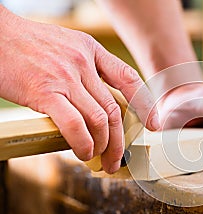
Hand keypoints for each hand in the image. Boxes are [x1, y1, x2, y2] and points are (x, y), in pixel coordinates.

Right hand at [0, 7, 158, 172]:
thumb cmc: (28, 45)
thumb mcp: (68, 46)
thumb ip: (87, 69)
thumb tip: (100, 101)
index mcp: (92, 50)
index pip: (129, 79)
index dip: (145, 105)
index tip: (154, 124)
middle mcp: (84, 63)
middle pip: (114, 110)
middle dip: (119, 141)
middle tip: (117, 159)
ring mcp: (66, 77)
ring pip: (99, 120)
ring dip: (103, 146)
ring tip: (98, 159)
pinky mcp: (45, 92)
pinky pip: (75, 125)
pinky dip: (83, 144)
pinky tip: (83, 152)